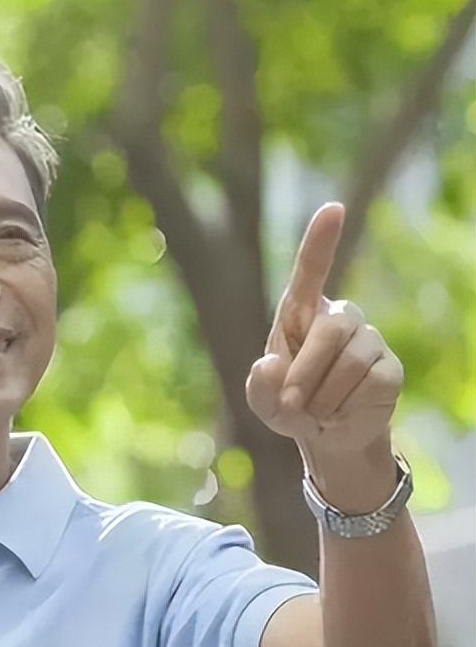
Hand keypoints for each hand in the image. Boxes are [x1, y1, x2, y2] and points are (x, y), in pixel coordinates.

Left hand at [246, 203, 401, 457]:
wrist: (326, 437)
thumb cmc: (290, 406)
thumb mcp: (262, 401)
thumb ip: (258, 385)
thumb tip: (272, 363)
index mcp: (301, 315)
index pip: (310, 272)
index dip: (320, 241)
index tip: (333, 209)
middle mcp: (338, 318)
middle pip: (327, 330)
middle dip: (303, 373)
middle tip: (289, 404)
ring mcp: (368, 339)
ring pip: (347, 360)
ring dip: (320, 394)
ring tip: (314, 412)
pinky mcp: (389, 366)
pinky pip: (367, 381)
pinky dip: (342, 405)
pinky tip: (339, 412)